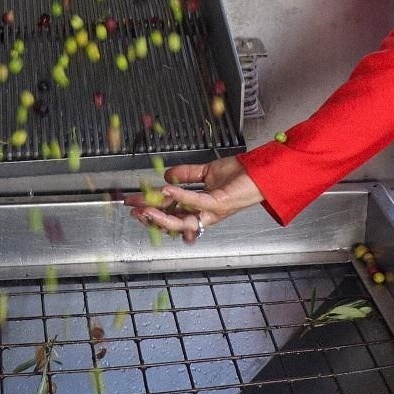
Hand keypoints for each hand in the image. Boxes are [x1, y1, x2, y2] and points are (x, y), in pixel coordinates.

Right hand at [123, 157, 264, 243]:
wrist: (261, 172)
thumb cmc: (240, 175)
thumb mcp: (207, 172)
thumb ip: (187, 174)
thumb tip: (166, 175)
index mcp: (199, 208)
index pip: (170, 214)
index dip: (151, 211)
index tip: (134, 204)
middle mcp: (204, 214)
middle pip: (171, 221)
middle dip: (149, 216)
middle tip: (132, 209)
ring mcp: (211, 211)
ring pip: (181, 221)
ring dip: (161, 216)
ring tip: (145, 209)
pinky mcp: (219, 204)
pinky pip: (196, 201)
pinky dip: (180, 195)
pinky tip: (167, 189)